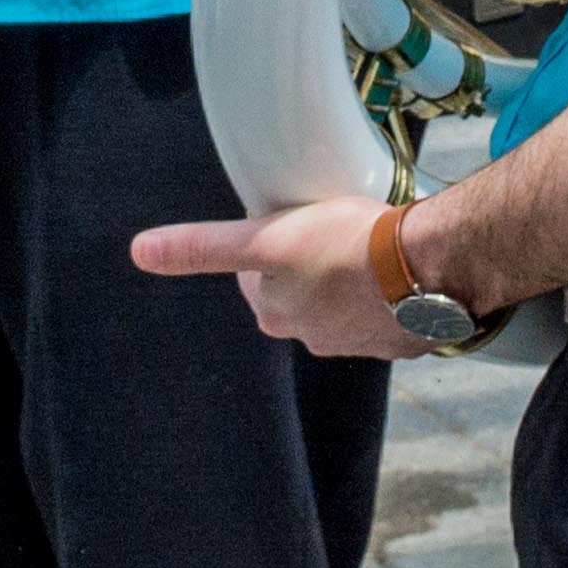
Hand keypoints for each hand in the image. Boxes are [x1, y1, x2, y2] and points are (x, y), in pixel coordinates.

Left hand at [124, 196, 409, 358]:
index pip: (257, 280)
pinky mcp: (404, 338)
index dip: (269, 248)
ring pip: (346, 302)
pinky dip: (391, 292)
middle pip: (302, 291)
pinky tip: (400, 268)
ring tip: (370, 244)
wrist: (428, 267)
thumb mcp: (264, 239)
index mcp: (277, 317)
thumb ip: (202, 247)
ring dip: (353, 279)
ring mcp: (363, 342)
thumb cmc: (345, 247)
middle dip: (311, 264)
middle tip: (332, 228)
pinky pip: (389, 311)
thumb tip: (139, 251)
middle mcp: (315, 339)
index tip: (289, 225)